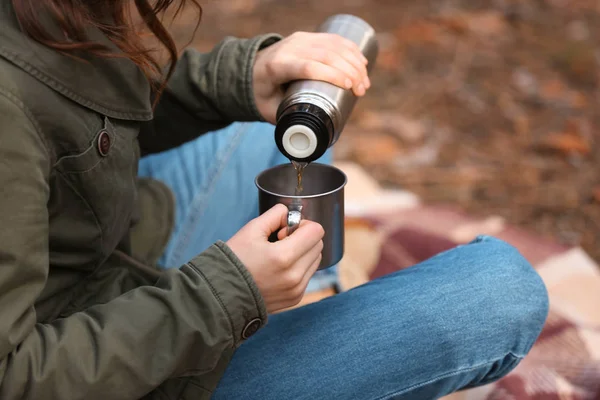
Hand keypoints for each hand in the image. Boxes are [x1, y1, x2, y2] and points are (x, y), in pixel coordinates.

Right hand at [226, 204, 324, 312]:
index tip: (284, 231)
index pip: (316, 231)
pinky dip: (299, 267)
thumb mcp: (251, 229)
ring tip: (279, 257)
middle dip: (303, 238)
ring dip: (303, 253)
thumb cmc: (234, 259)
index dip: (302, 225)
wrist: (222, 293)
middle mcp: (295, 276)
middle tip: (280, 242)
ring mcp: (297, 290)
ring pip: (316, 260)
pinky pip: (308, 275)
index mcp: (284, 257)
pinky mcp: (296, 298)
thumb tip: (289, 214)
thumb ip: (275, 215)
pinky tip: (278, 269)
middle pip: (318, 244)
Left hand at [253, 32, 370, 122]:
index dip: (331, 74)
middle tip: (361, 90)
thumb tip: (309, 141)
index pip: (307, 66)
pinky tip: (362, 63)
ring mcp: (299, 40)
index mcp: (277, 66)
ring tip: (364, 83)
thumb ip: (287, 123)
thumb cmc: (263, 95)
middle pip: (325, 55)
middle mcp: (289, 48)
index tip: (348, 87)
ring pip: (333, 45)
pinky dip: (351, 50)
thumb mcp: (269, 111)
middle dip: (349, 71)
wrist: (250, 70)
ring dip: (354, 62)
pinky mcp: (308, 37)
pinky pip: (333, 39)